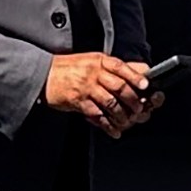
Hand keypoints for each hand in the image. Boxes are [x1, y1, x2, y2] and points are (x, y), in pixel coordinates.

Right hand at [44, 52, 159, 136]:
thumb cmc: (70, 68)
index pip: (122, 66)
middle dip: (133, 100)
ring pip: (111, 103)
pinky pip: (97, 115)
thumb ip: (112, 67)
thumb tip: (139, 73)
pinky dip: (108, 125)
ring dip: (123, 115)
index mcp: (100, 61)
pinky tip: (114, 130)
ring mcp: (86, 88)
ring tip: (128, 121)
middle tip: (140, 109)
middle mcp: (94, 73)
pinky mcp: (78, 102)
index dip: (136, 76)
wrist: (44, 74)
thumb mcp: (92, 60)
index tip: (146, 85)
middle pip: (120, 86)